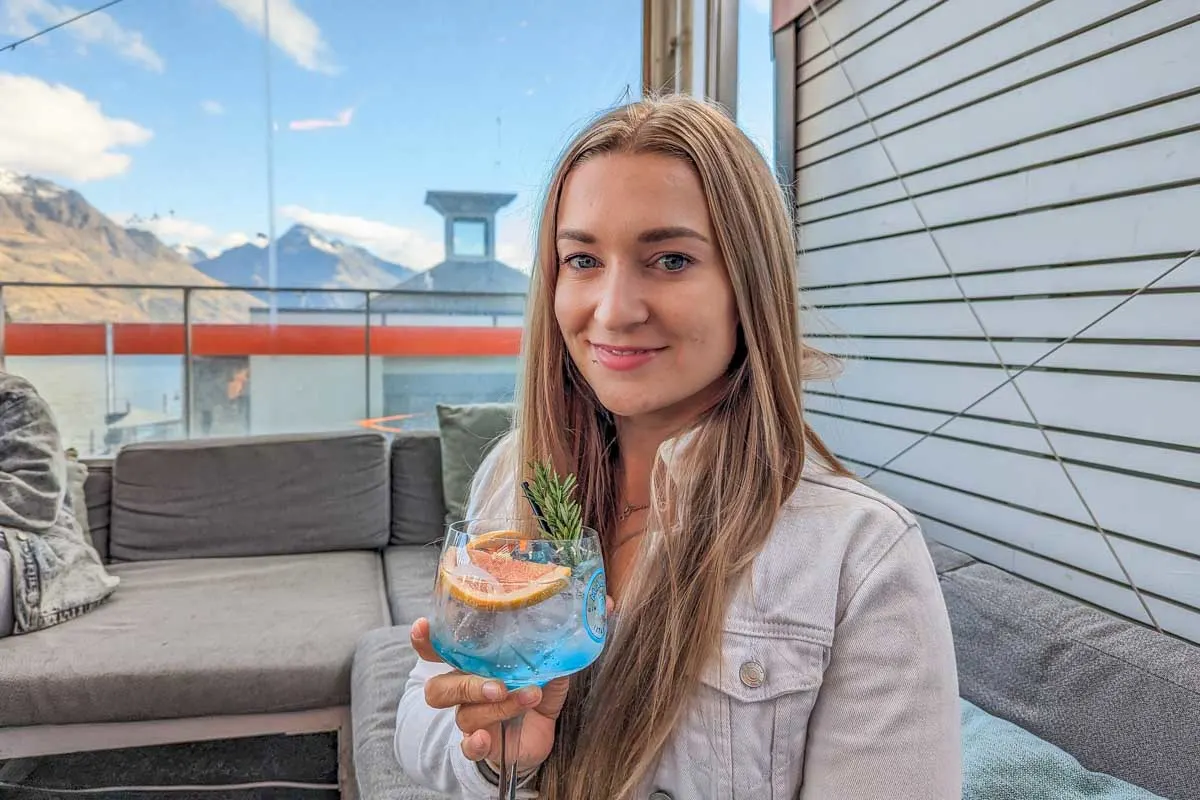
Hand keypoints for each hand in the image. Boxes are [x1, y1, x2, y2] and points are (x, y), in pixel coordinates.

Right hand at [410, 618, 568, 772]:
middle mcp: (464, 692)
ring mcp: (470, 719)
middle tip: (498, 686)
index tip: (423, 626)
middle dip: (466, 685)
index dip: (426, 641)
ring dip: (498, 707)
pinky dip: (473, 744)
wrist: (541, 732)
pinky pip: (467, 747)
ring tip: (529, 697)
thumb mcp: (544, 669)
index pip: (440, 651)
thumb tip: (556, 639)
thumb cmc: (535, 691)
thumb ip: (546, 655)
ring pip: (465, 714)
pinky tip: (484, 738)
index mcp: (473, 666)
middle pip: (440, 688)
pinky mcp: (481, 745)